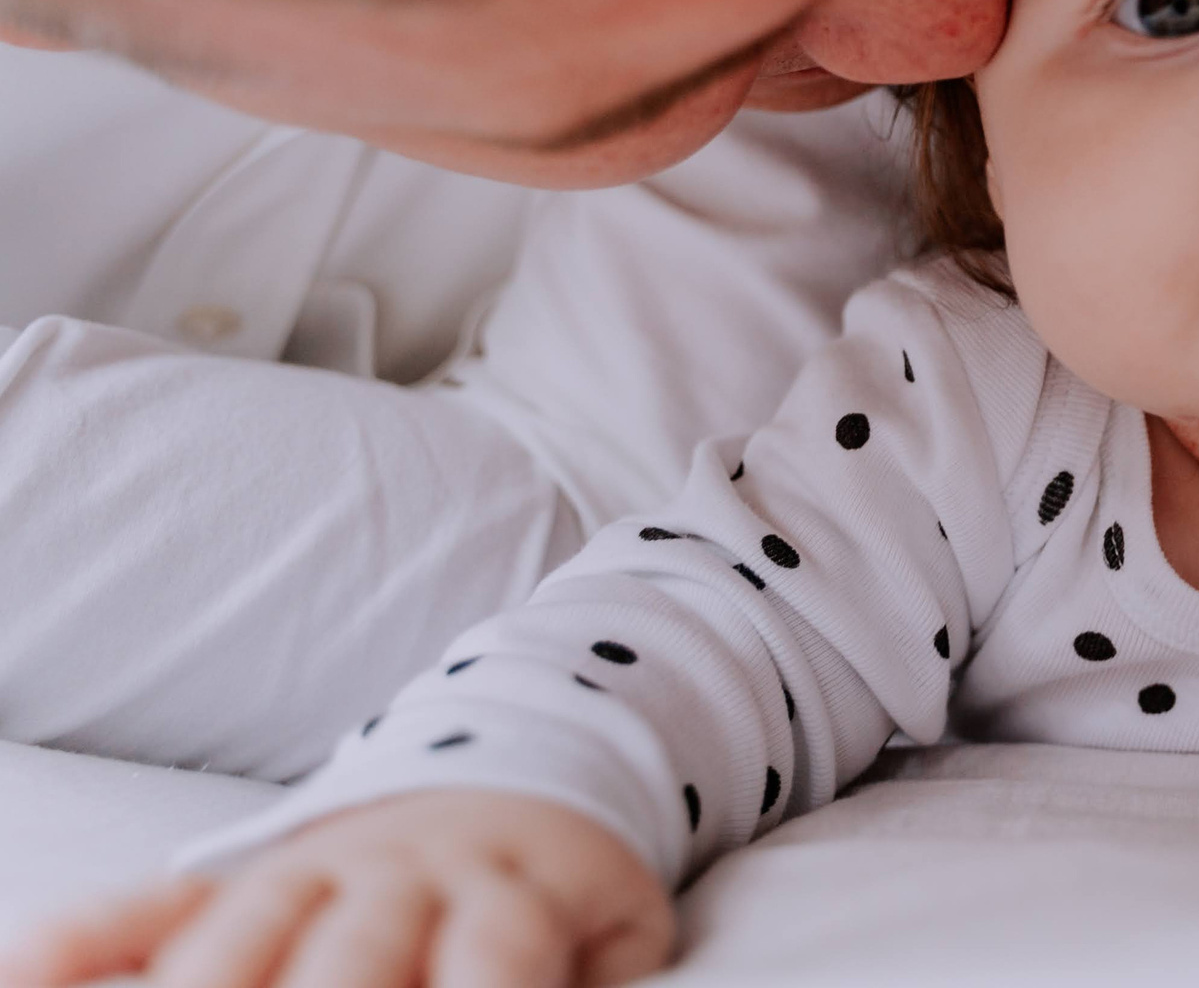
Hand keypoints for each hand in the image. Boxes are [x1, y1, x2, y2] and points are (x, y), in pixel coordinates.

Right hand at [0, 789, 672, 987]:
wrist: (523, 760)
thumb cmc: (559, 889)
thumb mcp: (613, 924)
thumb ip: (605, 968)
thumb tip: (592, 986)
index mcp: (510, 890)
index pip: (495, 962)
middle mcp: (403, 879)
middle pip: (353, 958)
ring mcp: (314, 871)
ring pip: (242, 933)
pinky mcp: (249, 872)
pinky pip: (151, 904)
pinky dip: (81, 942)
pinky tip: (24, 975)